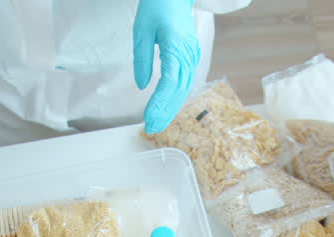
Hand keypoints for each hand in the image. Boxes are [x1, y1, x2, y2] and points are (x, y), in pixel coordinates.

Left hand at [134, 0, 199, 133]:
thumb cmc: (157, 6)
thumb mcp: (141, 30)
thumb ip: (141, 58)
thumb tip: (141, 85)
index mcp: (176, 47)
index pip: (170, 82)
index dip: (160, 102)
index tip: (148, 117)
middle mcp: (188, 54)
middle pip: (179, 90)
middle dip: (165, 112)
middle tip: (151, 128)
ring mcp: (192, 56)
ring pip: (183, 88)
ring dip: (171, 108)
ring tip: (157, 123)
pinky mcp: (191, 56)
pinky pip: (185, 81)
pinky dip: (175, 97)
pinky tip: (166, 108)